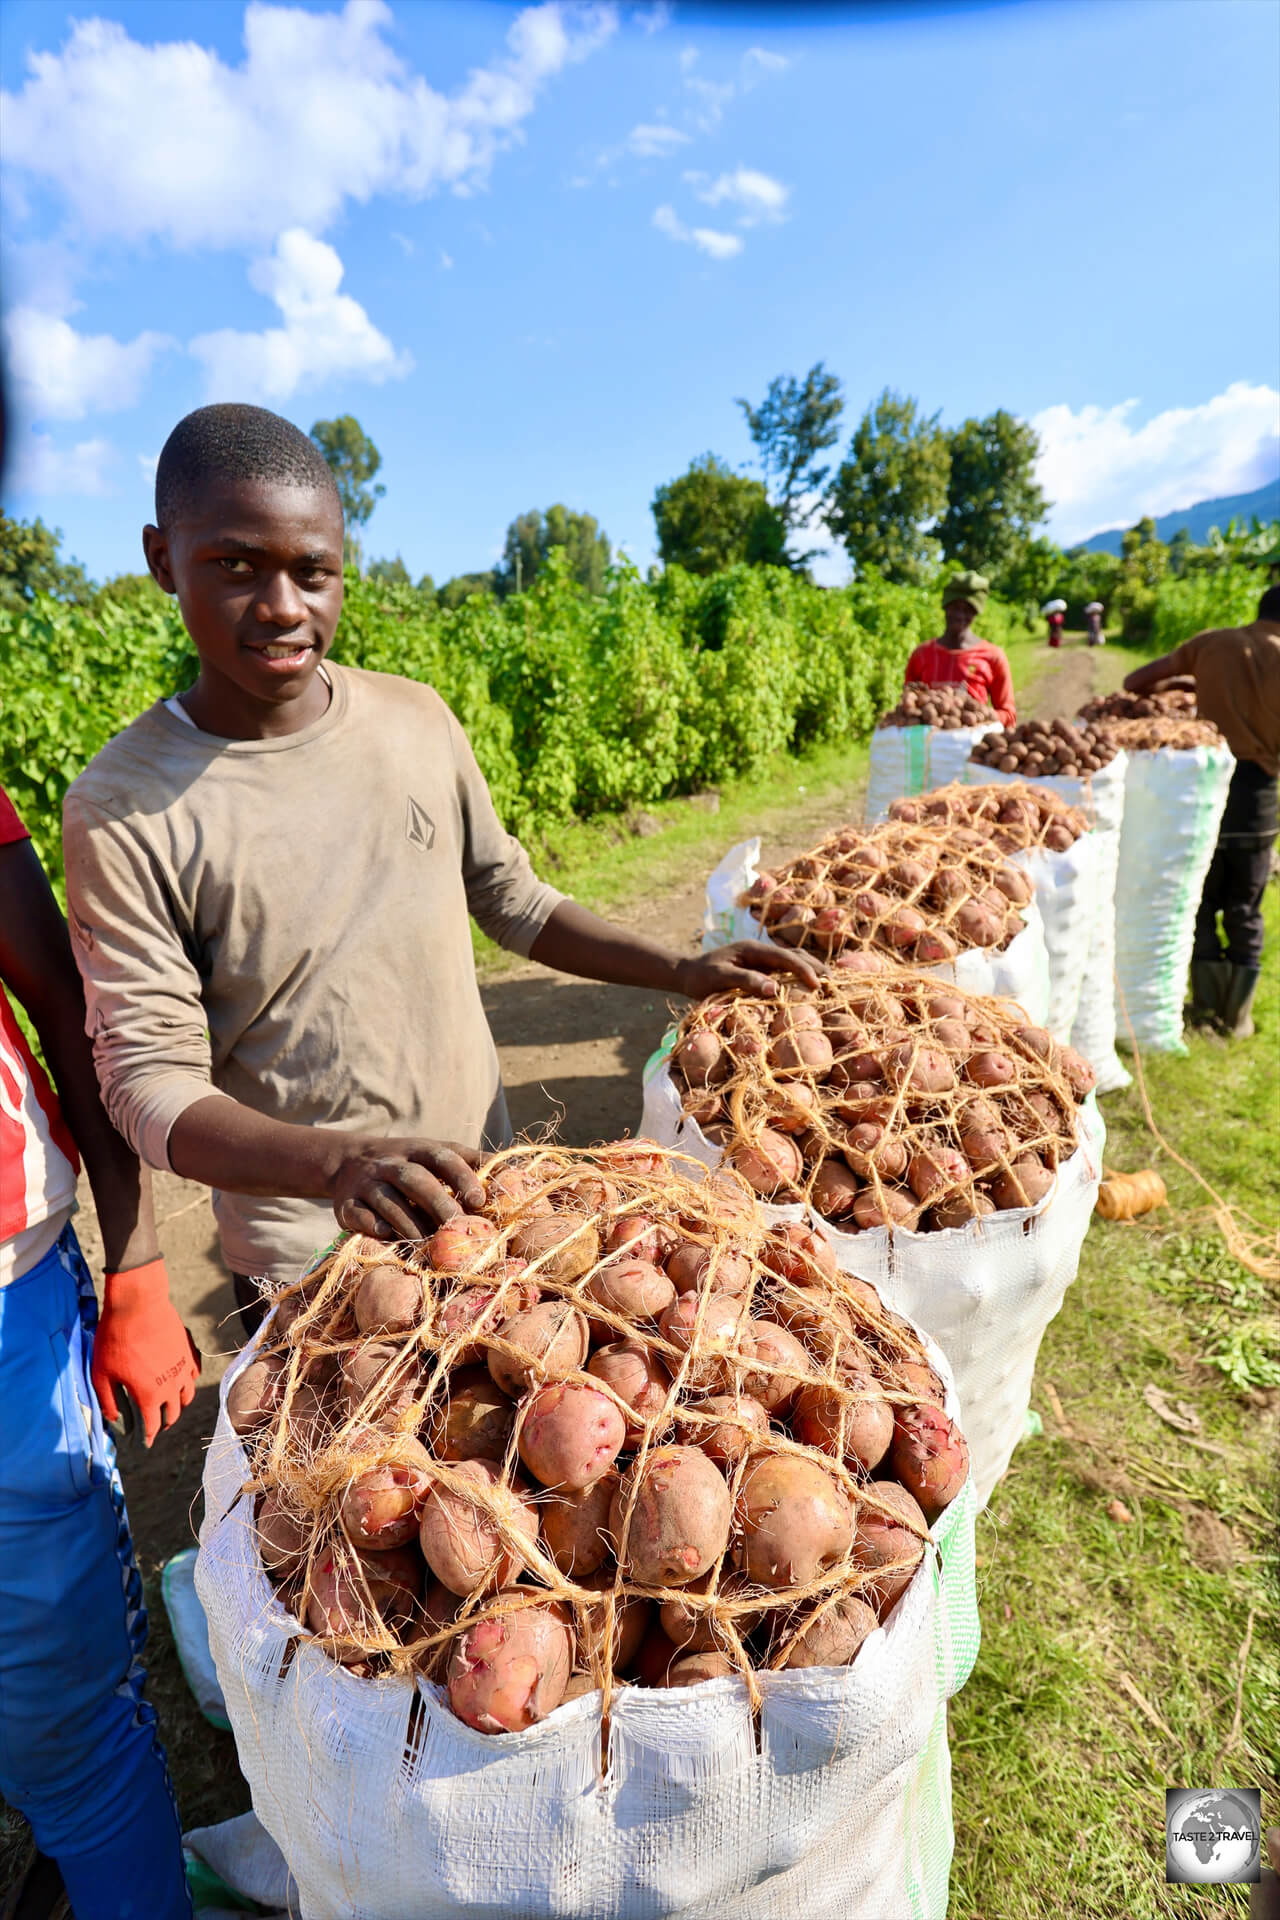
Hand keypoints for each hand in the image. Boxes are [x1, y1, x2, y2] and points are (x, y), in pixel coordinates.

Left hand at [92, 1260, 200, 1446]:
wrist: (138, 1304)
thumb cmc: (115, 1338)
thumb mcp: (101, 1373)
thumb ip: (108, 1401)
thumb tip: (115, 1419)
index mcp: (149, 1395)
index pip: (153, 1426)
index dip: (149, 1438)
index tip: (145, 1444)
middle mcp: (171, 1385)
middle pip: (173, 1413)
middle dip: (163, 1423)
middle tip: (155, 1426)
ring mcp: (183, 1368)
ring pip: (187, 1395)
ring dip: (178, 1405)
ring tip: (169, 1406)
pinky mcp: (188, 1351)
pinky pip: (193, 1374)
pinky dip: (187, 1383)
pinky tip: (180, 1381)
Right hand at [331, 1137, 486, 1242]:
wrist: (348, 1161)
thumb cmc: (410, 1164)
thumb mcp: (437, 1155)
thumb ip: (473, 1163)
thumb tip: (517, 1173)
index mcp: (419, 1150)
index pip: (442, 1156)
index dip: (461, 1175)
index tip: (478, 1199)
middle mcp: (391, 1164)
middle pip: (414, 1180)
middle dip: (437, 1202)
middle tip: (457, 1227)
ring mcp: (366, 1184)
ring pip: (387, 1202)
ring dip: (410, 1225)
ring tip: (431, 1246)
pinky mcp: (345, 1205)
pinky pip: (358, 1217)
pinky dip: (373, 1228)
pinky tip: (389, 1238)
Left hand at [673, 940, 824, 1001]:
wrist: (687, 973)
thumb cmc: (701, 976)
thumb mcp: (720, 979)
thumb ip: (747, 981)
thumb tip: (775, 989)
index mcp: (754, 949)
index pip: (786, 957)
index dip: (804, 970)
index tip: (818, 986)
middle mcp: (761, 951)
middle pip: (795, 955)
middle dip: (815, 967)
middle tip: (834, 983)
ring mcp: (761, 959)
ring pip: (792, 960)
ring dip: (810, 970)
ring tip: (828, 984)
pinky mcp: (760, 968)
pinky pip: (784, 970)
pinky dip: (799, 976)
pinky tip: (808, 986)